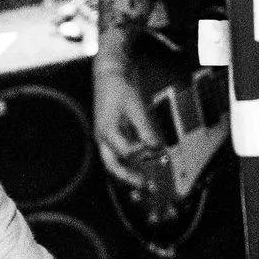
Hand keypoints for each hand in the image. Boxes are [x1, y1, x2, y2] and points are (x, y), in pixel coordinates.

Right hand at [91, 39, 164, 189]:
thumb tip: (156, 147)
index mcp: (106, 132)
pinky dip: (128, 160)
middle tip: (144, 185)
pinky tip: (140, 163)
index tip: (154, 148)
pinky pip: (117, 153)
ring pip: (114, 161)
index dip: (141, 153)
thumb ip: (145, 128)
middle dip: (127, 177)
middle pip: (112, 165)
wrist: (108, 74)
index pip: (125, 152)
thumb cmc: (119, 88)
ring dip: (128, 171)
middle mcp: (103, 138)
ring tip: (143, 179)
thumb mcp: (135, 106)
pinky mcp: (110, 134)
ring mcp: (104, 137)